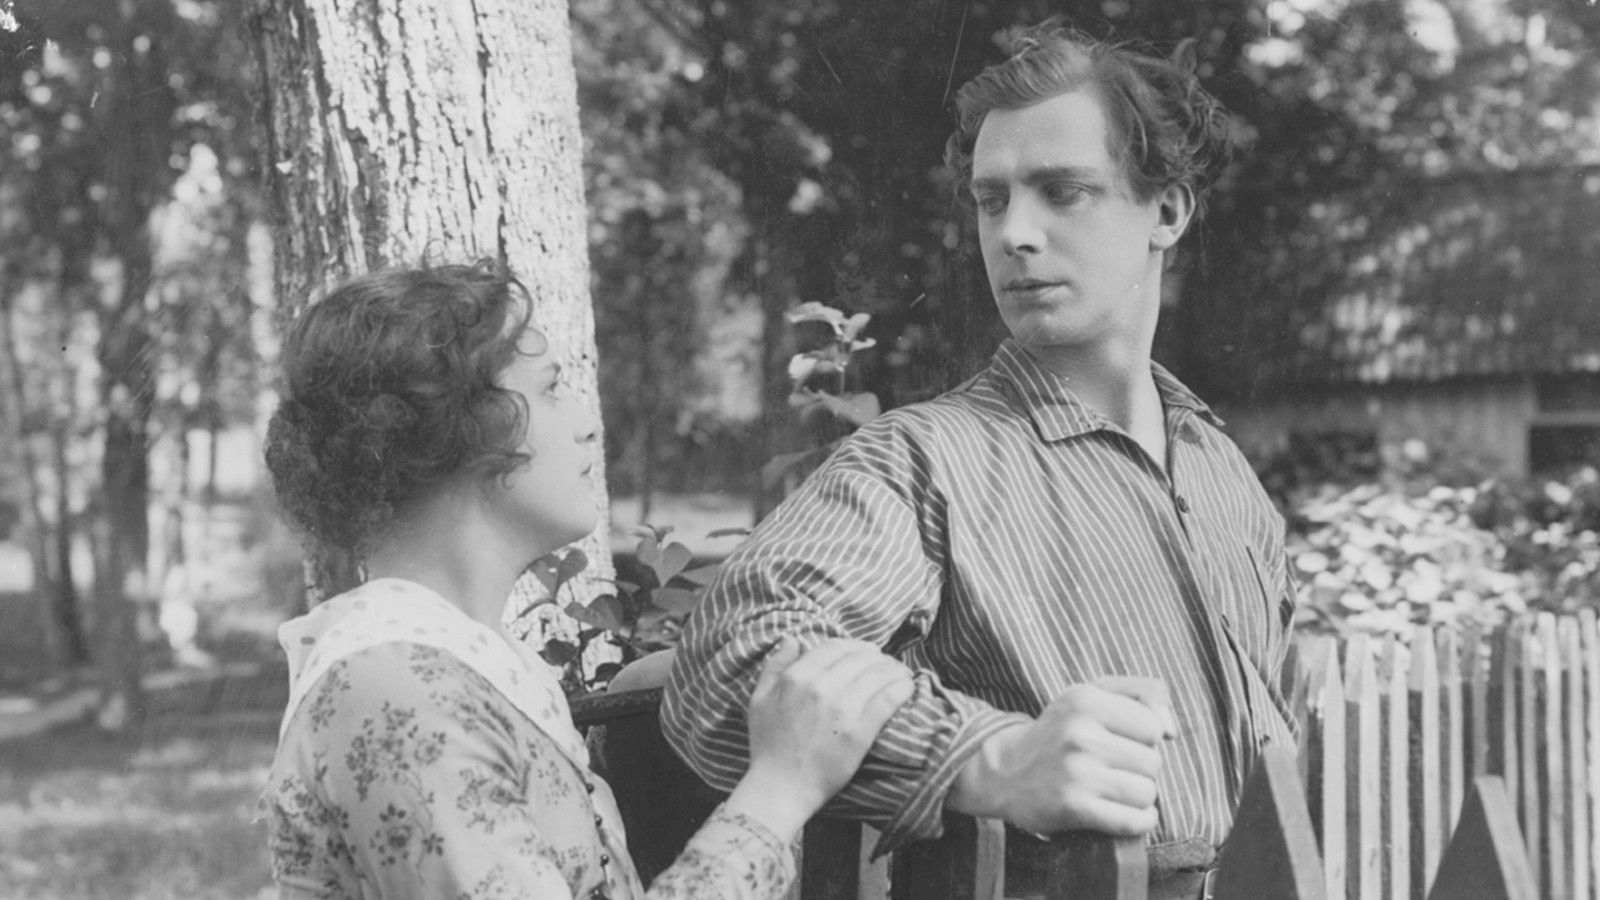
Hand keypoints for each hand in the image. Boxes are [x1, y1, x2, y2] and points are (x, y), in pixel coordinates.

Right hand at [726, 637, 913, 838]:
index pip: (835, 647)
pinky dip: (902, 688)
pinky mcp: (860, 731)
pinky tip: (908, 687)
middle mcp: (820, 687)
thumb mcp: (758, 701)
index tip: (866, 652)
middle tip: (887, 663)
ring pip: (879, 673)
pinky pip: (889, 698)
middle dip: (878, 656)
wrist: (781, 788)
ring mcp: (842, 708)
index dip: (855, 646)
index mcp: (797, 677)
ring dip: (895, 669)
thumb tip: (792, 639)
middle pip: (861, 657)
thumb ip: (774, 666)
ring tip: (902, 674)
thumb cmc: (768, 747)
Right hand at [948, 676, 1174, 835]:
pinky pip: (1133, 820)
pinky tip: (1125, 813)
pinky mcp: (1073, 806)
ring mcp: (1076, 771)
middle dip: (1140, 770)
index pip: (1152, 727)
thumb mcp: (1092, 694)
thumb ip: (1142, 692)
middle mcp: (1080, 733)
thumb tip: (1171, 730)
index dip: (1144, 740)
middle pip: (1152, 762)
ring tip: (1115, 791)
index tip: (1121, 743)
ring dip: (1139, 797)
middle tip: (1113, 769)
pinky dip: (1139, 821)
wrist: (1004, 771)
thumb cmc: (1059, 732)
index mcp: (1085, 699)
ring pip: (1146, 792)